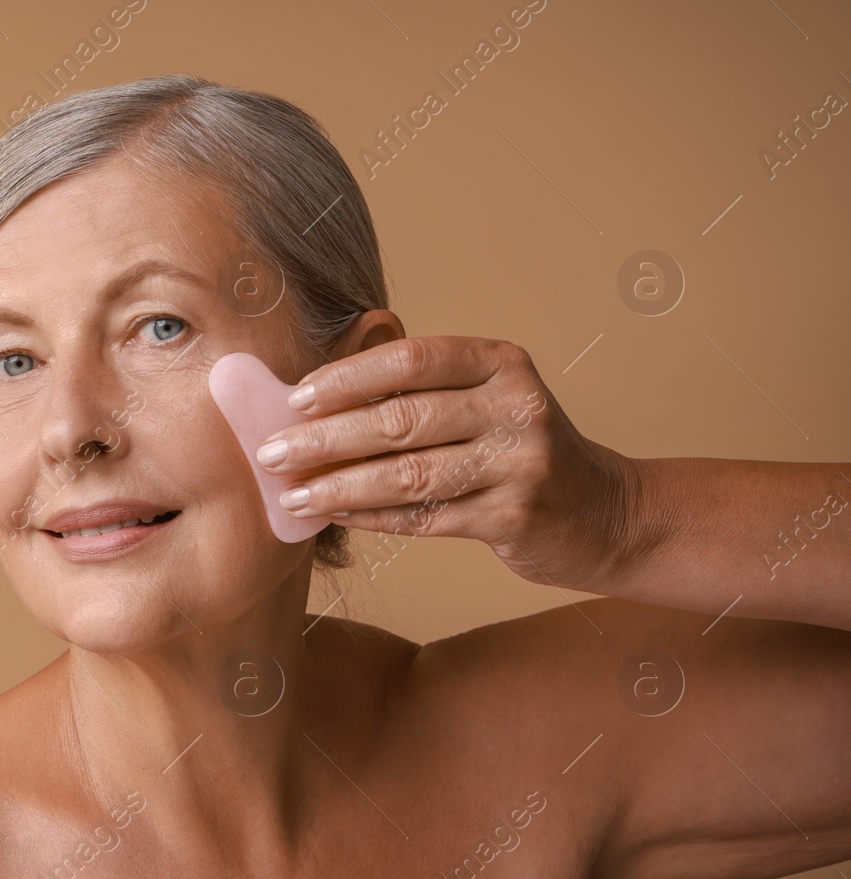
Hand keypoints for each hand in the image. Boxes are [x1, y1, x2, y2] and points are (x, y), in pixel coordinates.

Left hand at [253, 335, 640, 590]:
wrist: (606, 513)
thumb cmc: (520, 448)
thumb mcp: (488, 399)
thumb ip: (422, 390)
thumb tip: (316, 396)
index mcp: (503, 364)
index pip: (413, 360)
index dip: (347, 377)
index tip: (295, 397)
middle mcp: (517, 408)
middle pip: (401, 420)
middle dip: (325, 438)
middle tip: (271, 452)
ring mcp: (519, 465)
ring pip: (408, 475)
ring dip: (339, 485)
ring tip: (292, 493)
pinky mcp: (513, 518)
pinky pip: (423, 517)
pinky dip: (371, 516)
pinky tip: (333, 513)